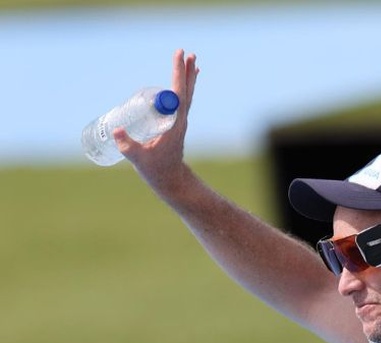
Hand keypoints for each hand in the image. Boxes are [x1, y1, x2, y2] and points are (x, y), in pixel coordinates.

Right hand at [114, 49, 199, 191]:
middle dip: (185, 72)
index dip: (178, 77)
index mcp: (174, 124)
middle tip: (188, 53)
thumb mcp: (138, 158)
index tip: (179, 60)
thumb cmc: (156, 170)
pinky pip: (182, 102)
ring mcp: (179, 122)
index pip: (178, 96)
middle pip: (185, 92)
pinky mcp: (176, 124)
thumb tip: (116, 129)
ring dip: (187, 78)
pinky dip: (184, 89)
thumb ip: (127, 145)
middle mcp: (180, 120)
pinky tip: (185, 83)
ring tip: (192, 61)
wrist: (170, 180)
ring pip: (186, 96)